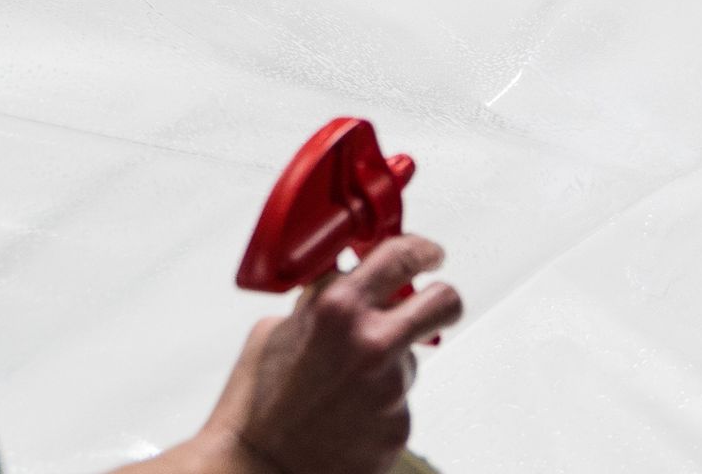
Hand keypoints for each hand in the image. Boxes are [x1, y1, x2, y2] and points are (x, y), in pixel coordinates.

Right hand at [186, 236, 462, 473]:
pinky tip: (348, 415)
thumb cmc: (259, 405)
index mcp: (337, 308)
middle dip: (441, 299)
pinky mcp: (398, 426)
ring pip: (413, 358)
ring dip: (391, 364)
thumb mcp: (277, 331)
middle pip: (444, 300)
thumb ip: (321, 301)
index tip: (428, 254)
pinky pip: (400, 401)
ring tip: (346, 386)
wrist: (257, 471)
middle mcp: (372, 342)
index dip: (421, 250)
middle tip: (432, 304)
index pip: (401, 255)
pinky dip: (380, 405)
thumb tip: (351, 282)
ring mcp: (390, 387)